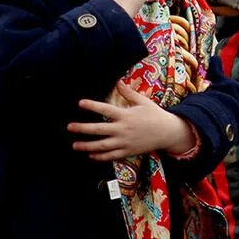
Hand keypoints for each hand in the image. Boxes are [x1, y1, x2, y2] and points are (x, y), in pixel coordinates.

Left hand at [68, 82, 196, 160]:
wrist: (168, 132)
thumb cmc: (155, 115)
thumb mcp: (143, 102)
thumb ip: (129, 93)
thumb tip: (118, 81)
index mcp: (126, 115)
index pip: (106, 109)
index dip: (93, 106)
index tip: (80, 103)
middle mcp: (123, 129)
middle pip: (99, 129)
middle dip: (83, 128)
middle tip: (70, 127)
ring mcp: (125, 142)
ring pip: (102, 146)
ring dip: (87, 146)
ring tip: (75, 145)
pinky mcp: (128, 152)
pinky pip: (111, 156)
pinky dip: (100, 157)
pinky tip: (90, 155)